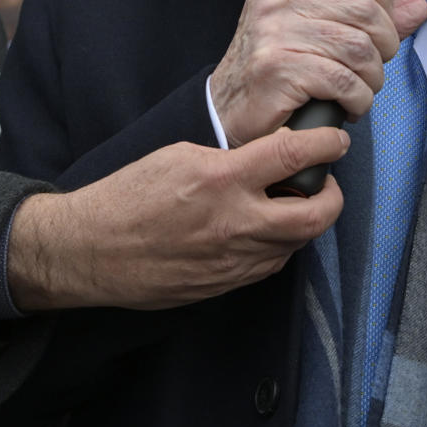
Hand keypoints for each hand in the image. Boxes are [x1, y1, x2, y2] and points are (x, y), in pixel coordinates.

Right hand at [5, 127, 350, 310]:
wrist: (91, 250)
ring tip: (290, 206)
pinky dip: (277, 246)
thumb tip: (272, 157)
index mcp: (221, 179)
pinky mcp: (224, 285)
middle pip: (316, 216)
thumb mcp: (180, 156)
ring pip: (296, 244)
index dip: (326, 146)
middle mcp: (234, 223)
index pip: (294, 156)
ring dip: (303, 223)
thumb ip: (231, 159)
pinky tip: (262, 232)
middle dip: (332, 196)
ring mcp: (232, 260)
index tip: (335, 142)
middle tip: (325, 183)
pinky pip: (269, 265)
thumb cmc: (128, 197)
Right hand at [210, 0, 426, 146]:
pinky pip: (342, 80)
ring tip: (360, 93)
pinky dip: (358, 100)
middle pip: (363, 8)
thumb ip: (367, 22)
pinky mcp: (276, 69)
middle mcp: (277, 3)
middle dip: (385, 45)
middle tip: (373, 68)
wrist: (223, 116)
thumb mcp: (315, 39)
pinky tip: (348, 107)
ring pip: (358, 48)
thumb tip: (418, 6)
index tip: (380, 25)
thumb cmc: (273, 78)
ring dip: (372, 79)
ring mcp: (273, 35)